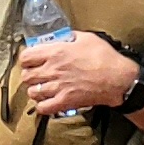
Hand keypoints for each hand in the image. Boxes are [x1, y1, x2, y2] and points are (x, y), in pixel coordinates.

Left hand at [15, 31, 137, 118]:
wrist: (117, 78)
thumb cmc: (105, 58)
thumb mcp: (86, 38)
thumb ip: (70, 36)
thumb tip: (63, 37)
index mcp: (55, 52)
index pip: (26, 57)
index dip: (26, 59)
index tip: (30, 60)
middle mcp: (53, 70)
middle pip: (26, 76)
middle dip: (29, 75)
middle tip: (35, 74)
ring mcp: (57, 87)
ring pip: (32, 92)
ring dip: (35, 90)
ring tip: (41, 88)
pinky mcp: (64, 101)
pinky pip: (43, 108)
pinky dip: (42, 105)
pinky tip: (47, 101)